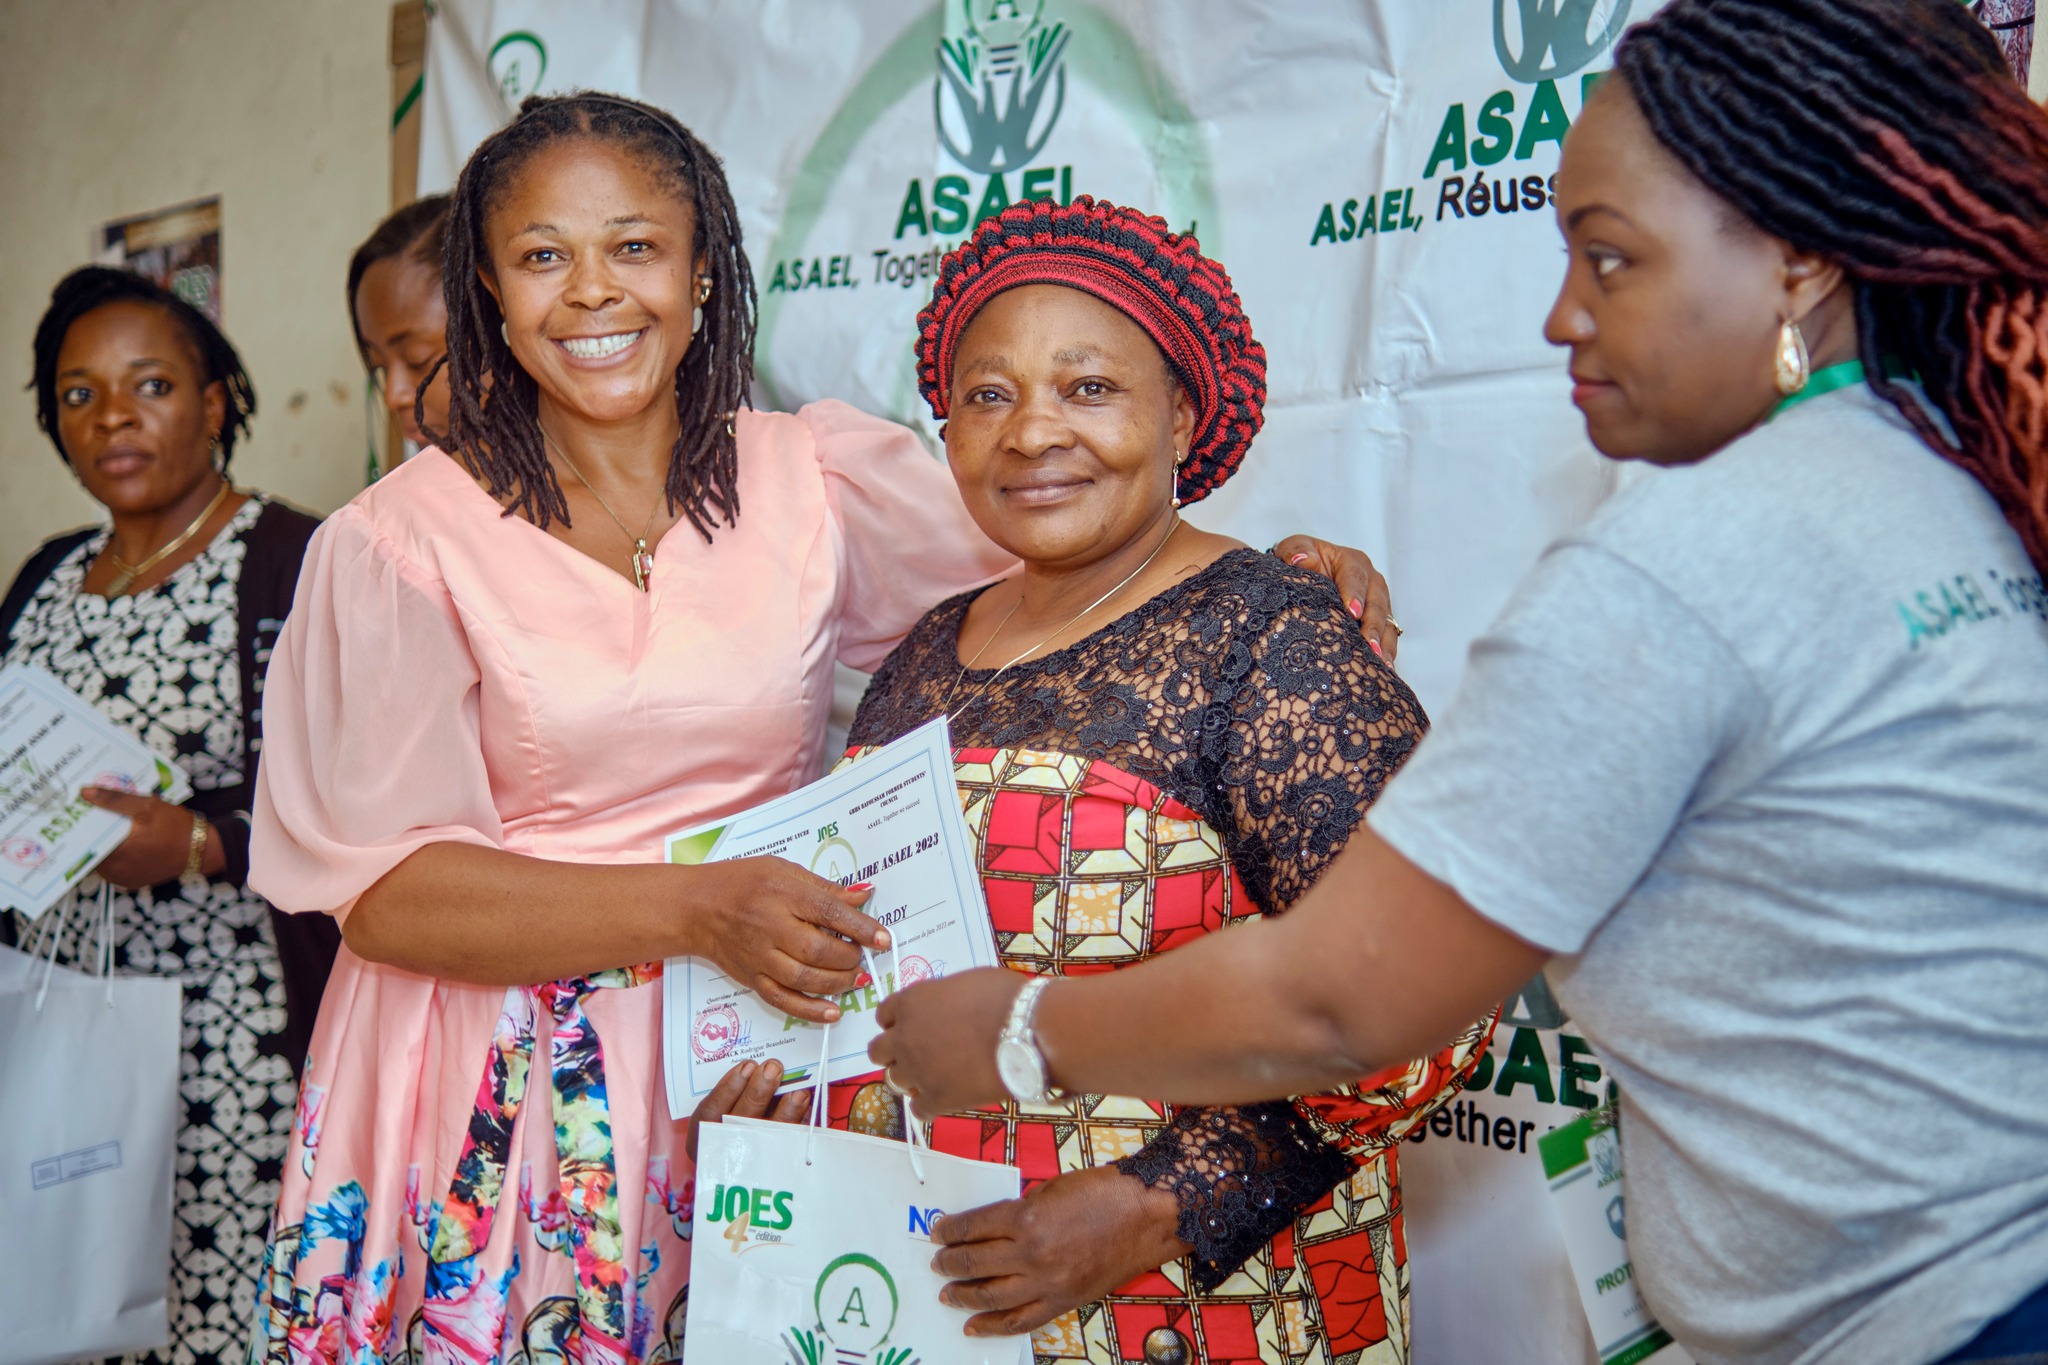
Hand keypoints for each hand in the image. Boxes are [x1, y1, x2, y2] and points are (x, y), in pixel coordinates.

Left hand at [80, 787, 220, 888]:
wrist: (202, 849)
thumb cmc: (176, 827)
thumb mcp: (146, 805)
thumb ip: (114, 799)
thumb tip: (85, 792)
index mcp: (116, 853)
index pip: (82, 840)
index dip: (78, 826)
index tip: (76, 814)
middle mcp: (115, 871)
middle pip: (90, 850)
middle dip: (90, 834)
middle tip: (93, 817)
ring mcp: (122, 879)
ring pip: (100, 860)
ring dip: (102, 845)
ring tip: (110, 828)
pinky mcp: (131, 882)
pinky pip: (113, 868)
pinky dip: (114, 856)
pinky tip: (124, 842)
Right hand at [686, 1058, 812, 1162]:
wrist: (740, 1163)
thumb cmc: (729, 1120)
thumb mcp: (719, 1109)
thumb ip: (732, 1090)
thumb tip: (757, 1066)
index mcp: (703, 1134)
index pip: (711, 1111)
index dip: (729, 1088)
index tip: (747, 1066)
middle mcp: (726, 1147)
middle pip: (741, 1122)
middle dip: (759, 1092)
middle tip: (773, 1068)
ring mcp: (753, 1159)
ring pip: (769, 1136)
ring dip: (786, 1110)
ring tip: (797, 1090)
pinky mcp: (779, 1161)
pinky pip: (791, 1143)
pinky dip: (801, 1121)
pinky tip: (806, 1104)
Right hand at [691, 858, 886, 1024]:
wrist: (695, 907)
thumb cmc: (741, 882)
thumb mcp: (782, 870)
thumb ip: (823, 888)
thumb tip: (862, 897)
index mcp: (781, 893)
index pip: (829, 913)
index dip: (861, 927)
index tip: (884, 938)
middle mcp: (770, 927)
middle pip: (818, 950)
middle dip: (850, 957)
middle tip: (863, 956)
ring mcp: (760, 957)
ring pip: (804, 978)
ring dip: (838, 983)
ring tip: (855, 978)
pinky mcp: (752, 979)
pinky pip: (783, 1001)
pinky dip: (810, 1010)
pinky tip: (833, 1012)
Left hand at [870, 967, 1024, 1119]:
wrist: (1026, 1032)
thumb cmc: (1004, 998)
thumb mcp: (965, 983)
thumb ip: (943, 998)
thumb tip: (948, 1009)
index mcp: (911, 1003)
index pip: (883, 1015)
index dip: (896, 1021)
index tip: (910, 1026)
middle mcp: (905, 1037)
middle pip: (878, 1051)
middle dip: (893, 1052)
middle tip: (916, 1053)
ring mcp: (917, 1071)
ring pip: (893, 1080)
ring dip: (910, 1078)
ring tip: (934, 1076)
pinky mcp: (936, 1100)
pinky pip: (918, 1109)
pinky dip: (928, 1105)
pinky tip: (944, 1098)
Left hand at [931, 1165, 1189, 1336]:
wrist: (1146, 1216)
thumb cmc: (1102, 1192)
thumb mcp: (1051, 1189)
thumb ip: (1020, 1209)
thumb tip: (992, 1226)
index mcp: (1026, 1217)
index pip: (973, 1226)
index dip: (950, 1230)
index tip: (938, 1232)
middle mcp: (1031, 1253)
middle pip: (976, 1262)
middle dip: (950, 1263)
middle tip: (938, 1263)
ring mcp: (1047, 1281)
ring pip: (991, 1296)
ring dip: (963, 1295)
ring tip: (947, 1293)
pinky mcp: (1062, 1301)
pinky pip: (1020, 1320)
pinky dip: (992, 1326)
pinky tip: (973, 1326)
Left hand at [1270, 534, 1399, 660]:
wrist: (1308, 575)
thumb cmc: (1301, 562)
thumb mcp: (1294, 549)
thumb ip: (1296, 551)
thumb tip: (1302, 559)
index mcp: (1352, 562)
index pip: (1355, 577)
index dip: (1355, 594)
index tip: (1352, 612)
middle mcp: (1371, 582)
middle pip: (1377, 603)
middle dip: (1373, 625)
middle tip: (1369, 645)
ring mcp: (1378, 604)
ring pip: (1387, 623)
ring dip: (1384, 643)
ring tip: (1381, 663)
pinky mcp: (1380, 623)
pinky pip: (1388, 639)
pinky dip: (1387, 653)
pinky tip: (1384, 670)